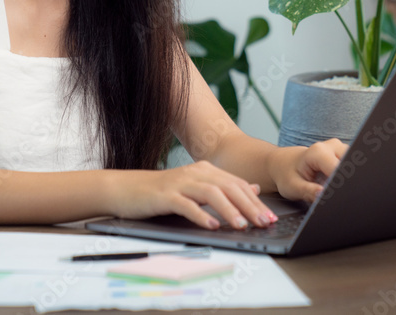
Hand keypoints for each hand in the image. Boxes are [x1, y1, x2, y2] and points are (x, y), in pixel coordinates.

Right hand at [107, 161, 277, 230]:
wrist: (125, 188)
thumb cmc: (162, 193)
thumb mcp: (196, 187)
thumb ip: (224, 187)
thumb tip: (253, 188)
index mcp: (206, 170)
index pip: (237, 184)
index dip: (256, 201)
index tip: (270, 217)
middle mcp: (195, 173)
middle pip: (229, 187)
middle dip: (249, 206)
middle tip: (264, 222)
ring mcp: (180, 183)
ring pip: (211, 193)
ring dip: (229, 210)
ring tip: (242, 225)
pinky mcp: (164, 196)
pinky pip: (186, 204)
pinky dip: (201, 214)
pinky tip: (212, 225)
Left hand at [269, 138, 347, 203]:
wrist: (284, 164)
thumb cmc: (287, 175)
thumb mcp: (293, 187)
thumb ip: (309, 191)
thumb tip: (324, 195)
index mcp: (319, 152)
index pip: (339, 171)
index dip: (339, 186)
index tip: (335, 196)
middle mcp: (332, 146)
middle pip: (350, 166)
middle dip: (346, 182)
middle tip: (334, 193)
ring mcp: (339, 148)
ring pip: (354, 166)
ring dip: (347, 179)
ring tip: (331, 186)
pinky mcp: (343, 154)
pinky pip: (352, 166)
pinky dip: (346, 177)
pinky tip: (336, 183)